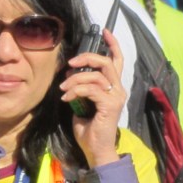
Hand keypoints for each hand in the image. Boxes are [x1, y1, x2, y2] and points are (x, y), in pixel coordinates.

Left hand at [60, 29, 125, 167]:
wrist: (96, 151)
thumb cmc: (90, 130)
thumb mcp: (83, 105)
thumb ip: (83, 90)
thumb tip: (70, 80)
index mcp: (114, 88)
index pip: (118, 61)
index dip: (113, 44)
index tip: (105, 31)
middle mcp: (119, 90)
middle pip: (107, 62)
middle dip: (87, 57)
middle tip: (70, 64)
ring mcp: (116, 97)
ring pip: (96, 75)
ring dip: (75, 79)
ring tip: (63, 88)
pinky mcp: (110, 105)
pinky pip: (91, 89)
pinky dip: (76, 90)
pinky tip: (66, 98)